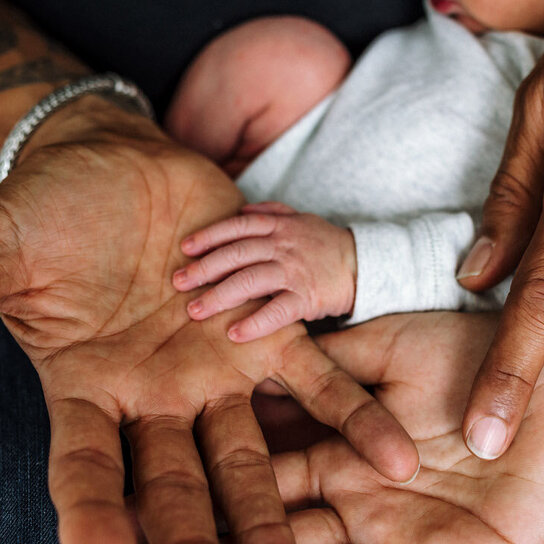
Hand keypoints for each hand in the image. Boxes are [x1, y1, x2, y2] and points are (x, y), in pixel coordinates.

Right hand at [0, 99, 416, 543]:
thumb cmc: (44, 212)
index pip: (85, 475)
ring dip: (274, 523)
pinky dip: (353, 421)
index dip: (93, 524)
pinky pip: (318, 386)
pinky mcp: (269, 337)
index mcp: (83, 396)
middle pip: (176, 494)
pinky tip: (395, 461)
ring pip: (249, 462)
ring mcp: (216, 377)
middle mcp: (154, 405)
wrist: (114, 163)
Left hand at [174, 201, 357, 340]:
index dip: (209, 236)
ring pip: (249, 281)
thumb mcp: (301, 219)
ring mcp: (295, 272)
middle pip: (236, 255)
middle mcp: (283, 246)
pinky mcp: (307, 298)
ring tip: (195, 311)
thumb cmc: (327, 245)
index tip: (185, 248)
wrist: (365, 265)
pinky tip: (234, 334)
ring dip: (219, 297)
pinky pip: (277, 311)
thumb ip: (272, 212)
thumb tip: (242, 209)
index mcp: (279, 227)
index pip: (237, 227)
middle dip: (203, 269)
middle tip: (178, 282)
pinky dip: (255, 323)